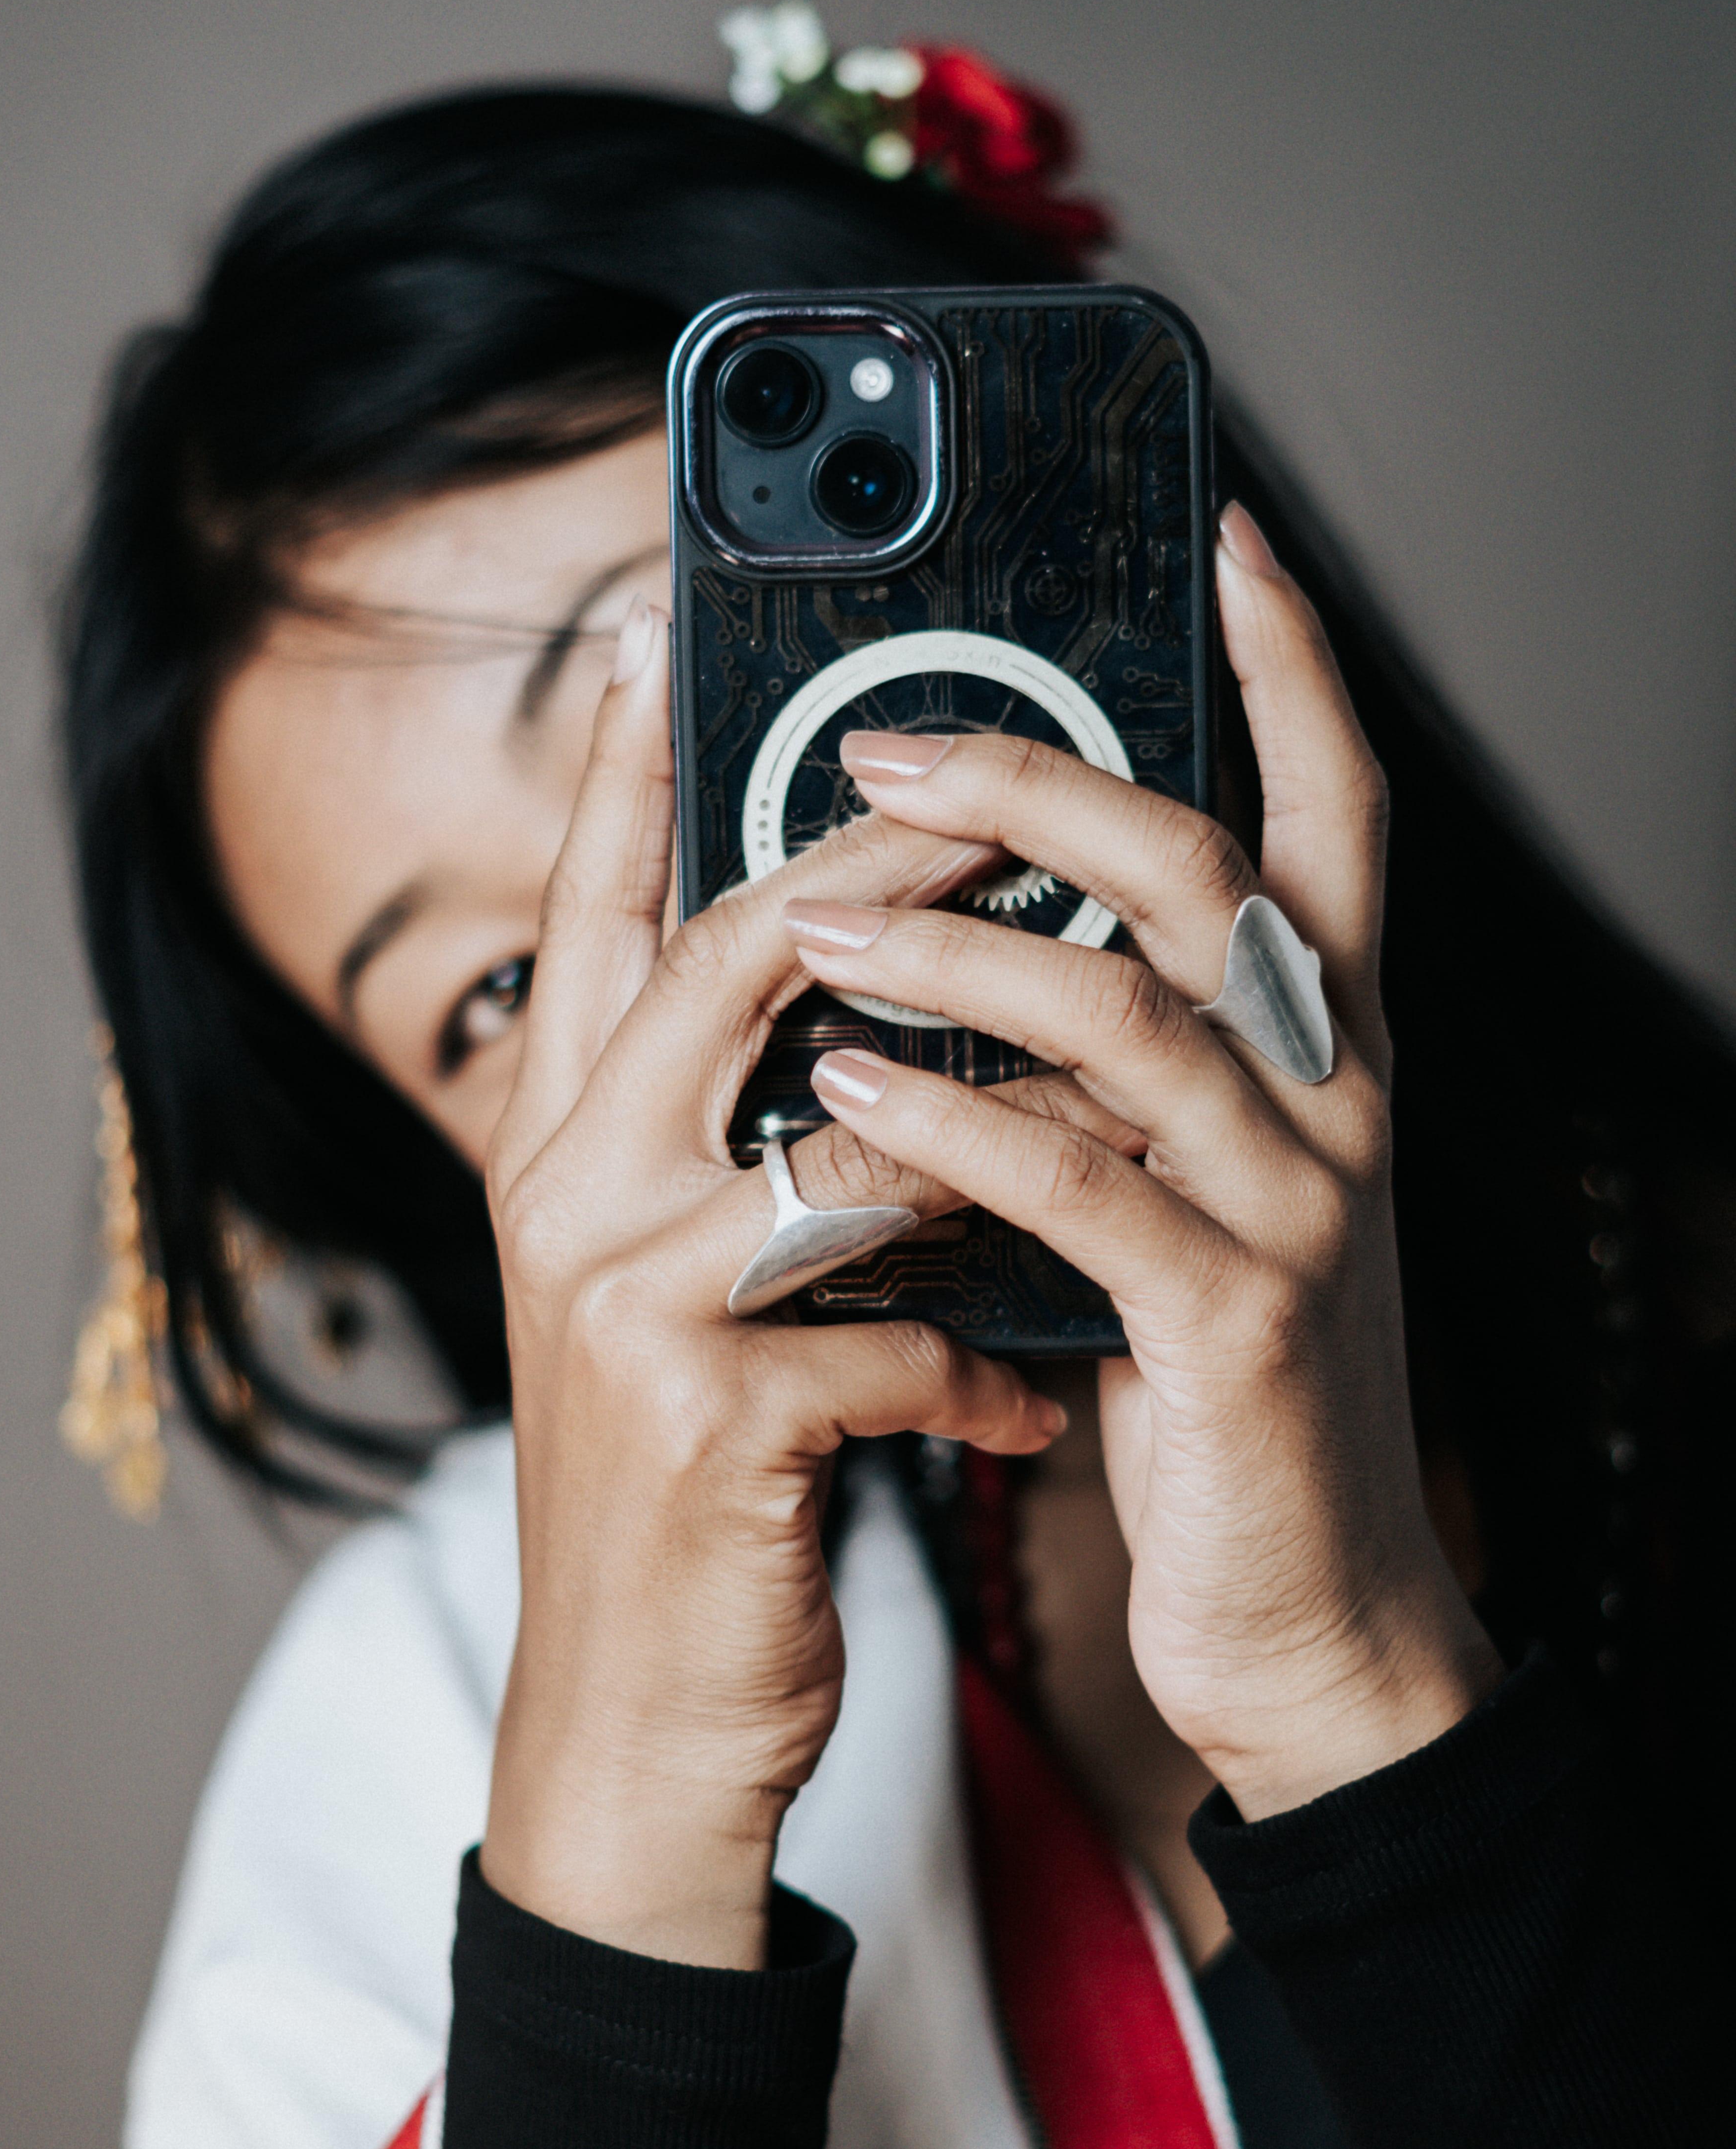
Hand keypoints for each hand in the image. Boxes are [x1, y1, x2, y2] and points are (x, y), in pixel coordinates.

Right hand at [481, 602, 1066, 1964]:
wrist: (628, 1718)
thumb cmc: (684, 1489)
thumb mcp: (675, 1297)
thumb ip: (732, 1155)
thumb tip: (859, 1019)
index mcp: (558, 1154)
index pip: (587, 924)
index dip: (620, 779)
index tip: (661, 639)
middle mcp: (569, 1201)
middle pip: (724, 969)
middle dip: (874, 869)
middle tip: (997, 785)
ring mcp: (626, 1307)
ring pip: (844, 1144)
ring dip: (999, 1133)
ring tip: (1116, 1118)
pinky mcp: (713, 1420)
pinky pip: (899, 1338)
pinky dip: (985, 1372)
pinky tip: (1027, 1418)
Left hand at [792, 506, 1500, 1820]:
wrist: (1308, 1613)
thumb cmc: (1213, 1383)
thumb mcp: (1180, 1186)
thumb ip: (1118, 1067)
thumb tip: (977, 934)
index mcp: (1320, 1050)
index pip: (1331, 814)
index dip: (1297, 667)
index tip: (1224, 535)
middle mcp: (1334, 1100)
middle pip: (1212, 875)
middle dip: (1049, 781)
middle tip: (887, 738)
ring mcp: (1299, 1209)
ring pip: (1137, 1017)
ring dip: (965, 947)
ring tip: (814, 910)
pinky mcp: (1236, 1325)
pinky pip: (1084, 1189)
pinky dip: (955, 1129)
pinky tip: (847, 1092)